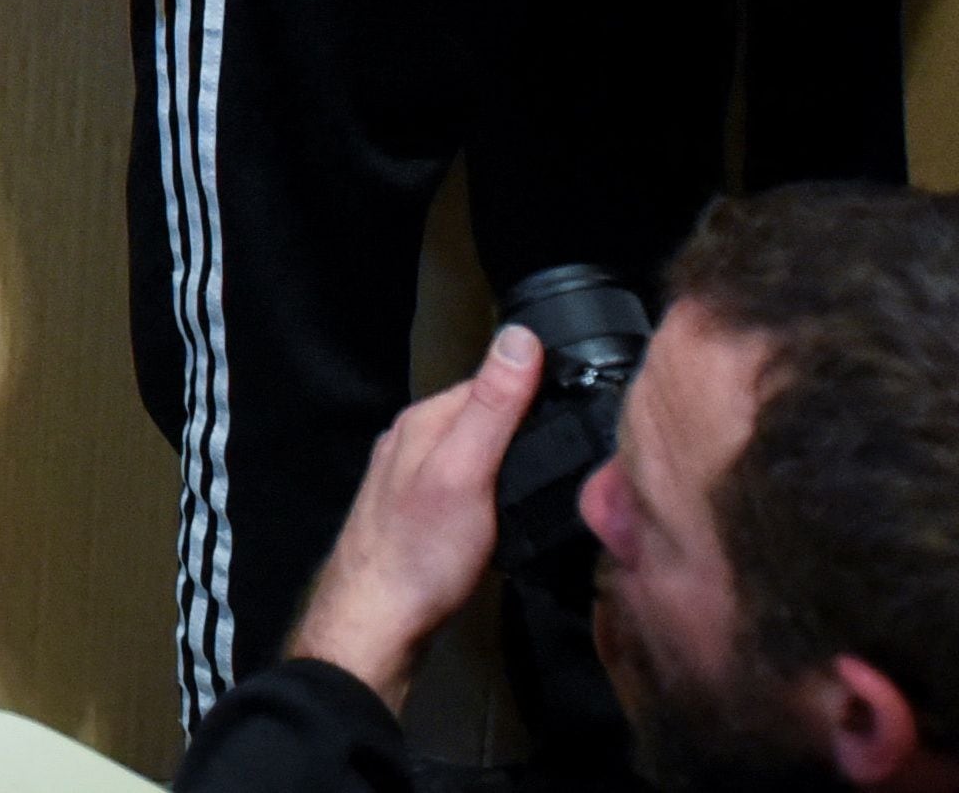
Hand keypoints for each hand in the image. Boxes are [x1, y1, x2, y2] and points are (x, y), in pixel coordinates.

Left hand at [284, 325, 544, 709]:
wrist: (379, 622)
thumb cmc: (422, 552)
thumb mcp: (466, 471)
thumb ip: (492, 408)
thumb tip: (519, 337)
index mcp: (423, 421)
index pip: (489, 379)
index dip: (535, 384)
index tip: (580, 393)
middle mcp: (412, 441)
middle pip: (481, 414)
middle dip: (524, 419)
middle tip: (575, 438)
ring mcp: (412, 477)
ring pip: (474, 449)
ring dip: (510, 454)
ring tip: (552, 469)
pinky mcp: (420, 513)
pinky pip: (466, 481)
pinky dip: (494, 484)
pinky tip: (511, 504)